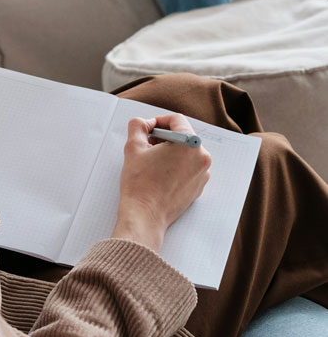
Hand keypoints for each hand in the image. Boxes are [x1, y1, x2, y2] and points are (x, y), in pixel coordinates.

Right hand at [111, 113, 211, 252]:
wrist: (145, 216)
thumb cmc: (140, 183)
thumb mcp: (133, 147)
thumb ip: (138, 126)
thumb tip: (143, 123)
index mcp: (190, 144)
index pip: (177, 120)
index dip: (159, 121)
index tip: (148, 129)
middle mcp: (201, 158)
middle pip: (183, 136)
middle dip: (164, 137)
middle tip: (146, 146)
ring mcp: (202, 174)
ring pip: (186, 152)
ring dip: (169, 151)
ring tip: (152, 162)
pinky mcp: (198, 187)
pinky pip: (188, 167)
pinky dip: (175, 165)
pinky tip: (159, 174)